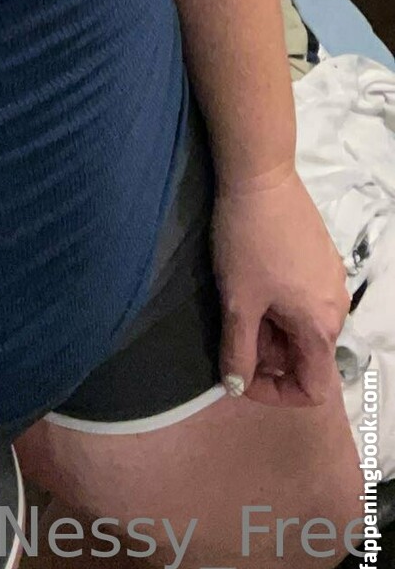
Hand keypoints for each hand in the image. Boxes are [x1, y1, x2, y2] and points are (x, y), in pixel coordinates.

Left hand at [209, 166, 350, 406]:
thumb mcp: (237, 301)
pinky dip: (278, 304)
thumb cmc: (248, 240)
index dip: (275, 393)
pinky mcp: (321, 256)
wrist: (259, 175)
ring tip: (239, 302)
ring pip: (302, 326)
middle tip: (232, 332)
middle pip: (306, 356)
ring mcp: (331, 278)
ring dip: (271, 329)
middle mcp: (336, 307)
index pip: (312, 388)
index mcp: (321, 326)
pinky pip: (303, 298)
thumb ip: (238, 351)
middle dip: (267, 356)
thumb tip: (236, 387)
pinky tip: (252, 280)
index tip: (240, 375)